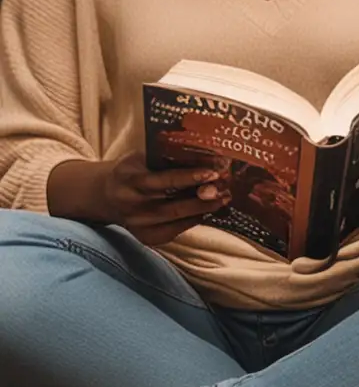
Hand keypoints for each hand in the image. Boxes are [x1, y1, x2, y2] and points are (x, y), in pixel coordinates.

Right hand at [50, 153, 230, 246]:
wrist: (105, 195)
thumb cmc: (132, 170)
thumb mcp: (143, 157)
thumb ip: (167, 156)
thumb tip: (205, 149)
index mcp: (131, 181)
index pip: (165, 181)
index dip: (191, 177)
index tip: (214, 172)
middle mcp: (133, 207)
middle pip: (175, 206)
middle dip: (204, 198)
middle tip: (226, 189)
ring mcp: (139, 225)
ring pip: (179, 220)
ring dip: (204, 209)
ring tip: (224, 198)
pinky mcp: (146, 238)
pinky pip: (177, 230)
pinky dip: (194, 219)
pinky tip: (207, 209)